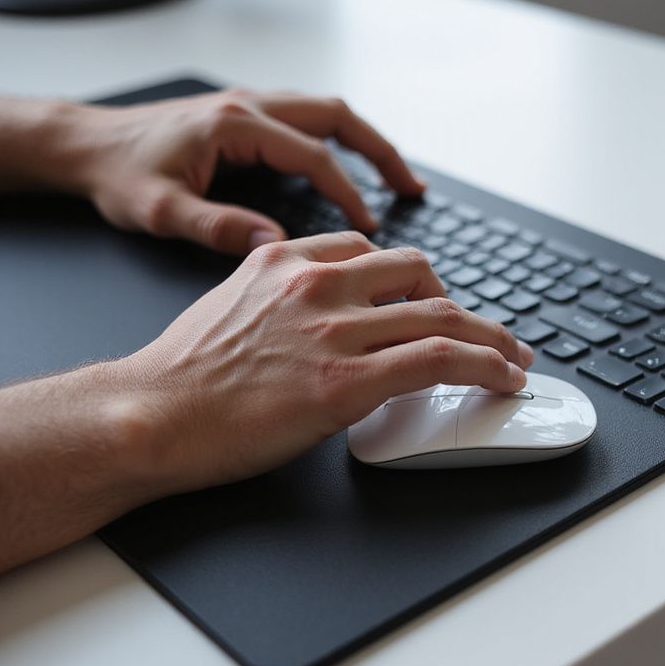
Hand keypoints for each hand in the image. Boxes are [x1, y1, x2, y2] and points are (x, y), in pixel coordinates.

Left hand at [70, 88, 425, 254]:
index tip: (373, 229)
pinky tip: (348, 170)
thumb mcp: (159, 210)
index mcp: (235, 126)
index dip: (349, 194)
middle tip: (412, 190)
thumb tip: (275, 242)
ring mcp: (249, 105)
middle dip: (381, 153)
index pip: (314, 157)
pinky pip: (308, 119)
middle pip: (337, 117)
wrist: (85, 144)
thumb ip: (217, 226)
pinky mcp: (245, 115)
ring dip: (365, 142)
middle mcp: (249, 105)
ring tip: (396, 180)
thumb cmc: (119, 175)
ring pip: (327, 112)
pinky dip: (339, 141)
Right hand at [123, 232, 533, 491]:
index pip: (372, 251)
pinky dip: (486, 365)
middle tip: (481, 332)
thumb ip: (282, 297)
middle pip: (419, 275)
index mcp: (286, 259)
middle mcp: (317, 283)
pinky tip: (503, 377)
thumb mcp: (231, 306)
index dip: (414, 279)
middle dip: (459, 304)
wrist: (151, 414)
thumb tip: (322, 319)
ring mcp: (336, 329)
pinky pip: (441, 358)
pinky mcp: (348, 380)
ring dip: (492, 338)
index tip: (431, 300)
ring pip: (443, 315)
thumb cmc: (181, 374)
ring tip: (513, 358)